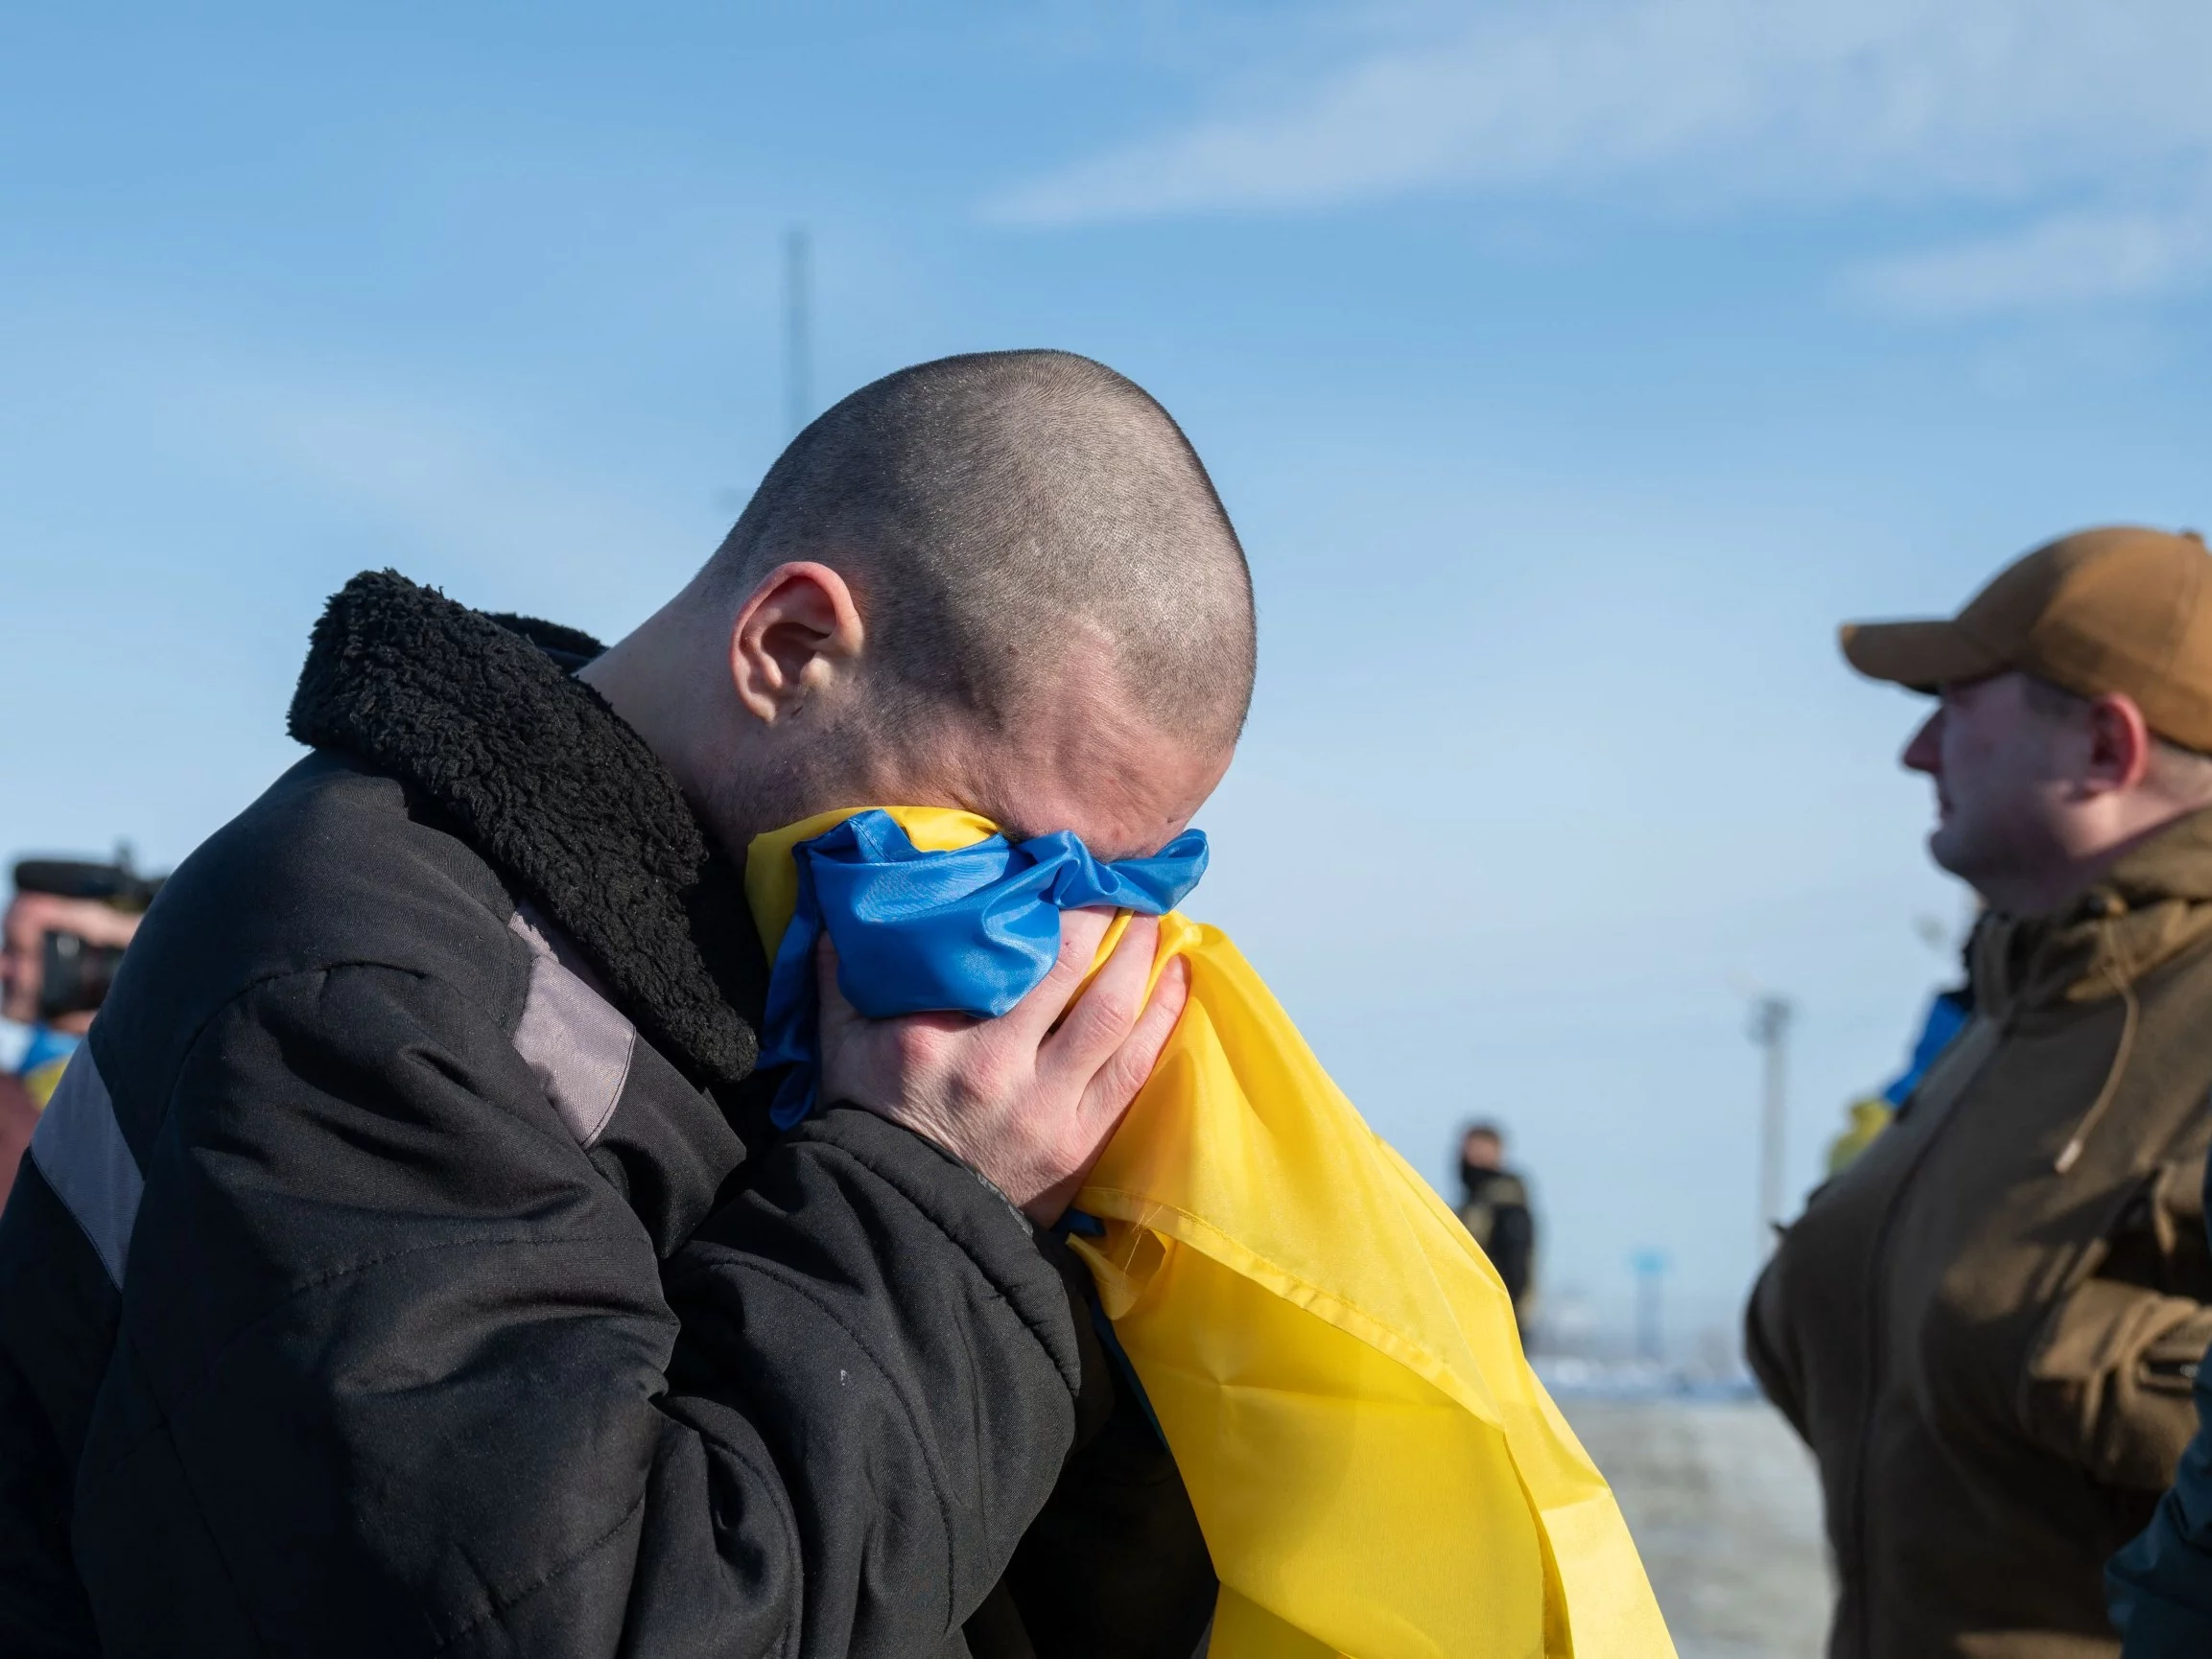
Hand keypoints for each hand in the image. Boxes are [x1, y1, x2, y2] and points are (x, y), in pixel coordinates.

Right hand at [816, 909, 1190, 1224]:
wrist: (900, 1219)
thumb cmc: (871, 1120)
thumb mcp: (840, 1044)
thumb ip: (842, 974)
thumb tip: (838, 906)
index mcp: (936, 1038)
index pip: (1002, 951)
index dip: (1043, 901)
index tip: (1062, 866)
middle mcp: (995, 1066)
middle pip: (1069, 969)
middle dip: (1103, 916)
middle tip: (1121, 880)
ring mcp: (1045, 1107)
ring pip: (1112, 1013)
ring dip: (1142, 957)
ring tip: (1154, 918)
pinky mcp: (1080, 1141)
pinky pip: (1135, 1067)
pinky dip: (1163, 1016)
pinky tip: (1177, 977)